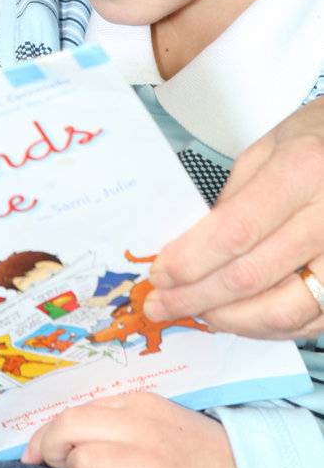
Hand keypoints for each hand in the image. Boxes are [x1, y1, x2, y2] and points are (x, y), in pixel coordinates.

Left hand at [22, 392, 246, 467]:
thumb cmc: (195, 453)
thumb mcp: (157, 419)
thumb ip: (115, 420)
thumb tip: (60, 435)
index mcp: (138, 404)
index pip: (72, 411)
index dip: (44, 434)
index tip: (33, 453)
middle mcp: (141, 428)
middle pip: (68, 429)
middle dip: (48, 449)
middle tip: (51, 467)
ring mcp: (149, 464)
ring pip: (81, 463)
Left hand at [145, 99, 323, 339]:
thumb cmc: (319, 141)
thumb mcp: (269, 149)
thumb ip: (234, 198)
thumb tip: (195, 246)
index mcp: (302, 172)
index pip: (235, 231)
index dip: (191, 260)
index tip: (160, 272)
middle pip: (251, 275)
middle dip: (196, 296)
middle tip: (161, 304)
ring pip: (283, 311)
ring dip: (230, 320)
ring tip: (196, 314)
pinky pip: (309, 321)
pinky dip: (268, 326)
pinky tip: (238, 317)